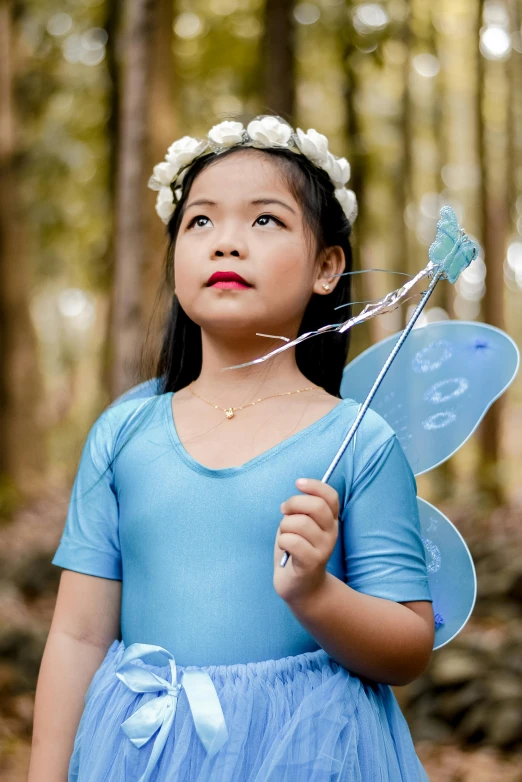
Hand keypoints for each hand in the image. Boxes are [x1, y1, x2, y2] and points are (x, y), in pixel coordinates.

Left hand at [273, 478, 339, 604]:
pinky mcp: (312, 562)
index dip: (315, 485)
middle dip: (293, 504)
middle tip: (284, 511)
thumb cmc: (297, 551)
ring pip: (299, 523)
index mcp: (330, 520)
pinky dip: (282, 542)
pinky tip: (285, 550)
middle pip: (316, 506)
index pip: (331, 496)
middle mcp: (331, 533)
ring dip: (285, 527)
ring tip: (286, 536)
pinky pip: (291, 541)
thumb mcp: (300, 526)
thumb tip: (291, 504)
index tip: (298, 483)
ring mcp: (324, 548)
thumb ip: (301, 511)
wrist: (301, 588)